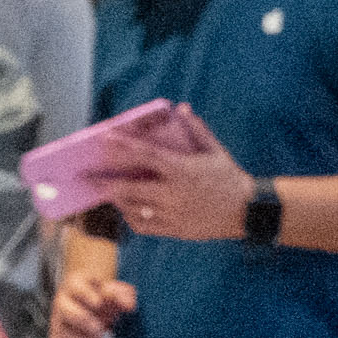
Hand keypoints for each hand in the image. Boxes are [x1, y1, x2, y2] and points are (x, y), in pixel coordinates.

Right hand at [51, 269, 138, 337]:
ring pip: (61, 331)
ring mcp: (59, 322)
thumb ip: (124, 295)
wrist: (95, 307)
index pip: (76, 286)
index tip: (99, 302)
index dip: (85, 294)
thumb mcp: (117, 292)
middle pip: (64, 309)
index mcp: (76, 285)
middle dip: (81, 318)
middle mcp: (63, 303)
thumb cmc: (106, 297)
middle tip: (99, 328)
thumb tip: (130, 306)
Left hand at [92, 108, 258, 243]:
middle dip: (105, 183)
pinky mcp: (175, 229)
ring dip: (117, 200)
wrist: (248, 211)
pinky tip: (128, 209)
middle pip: (128, 188)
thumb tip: (182, 108)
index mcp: (183, 169)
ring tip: (107, 192)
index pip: (146, 155)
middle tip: (88, 178)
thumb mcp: (216, 151)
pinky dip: (131, 217)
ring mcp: (173, 213)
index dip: (123, 146)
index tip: (104, 139)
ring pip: (133, 208)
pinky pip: (143, 225)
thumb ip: (197, 130)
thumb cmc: (230, 177)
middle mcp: (174, 193)